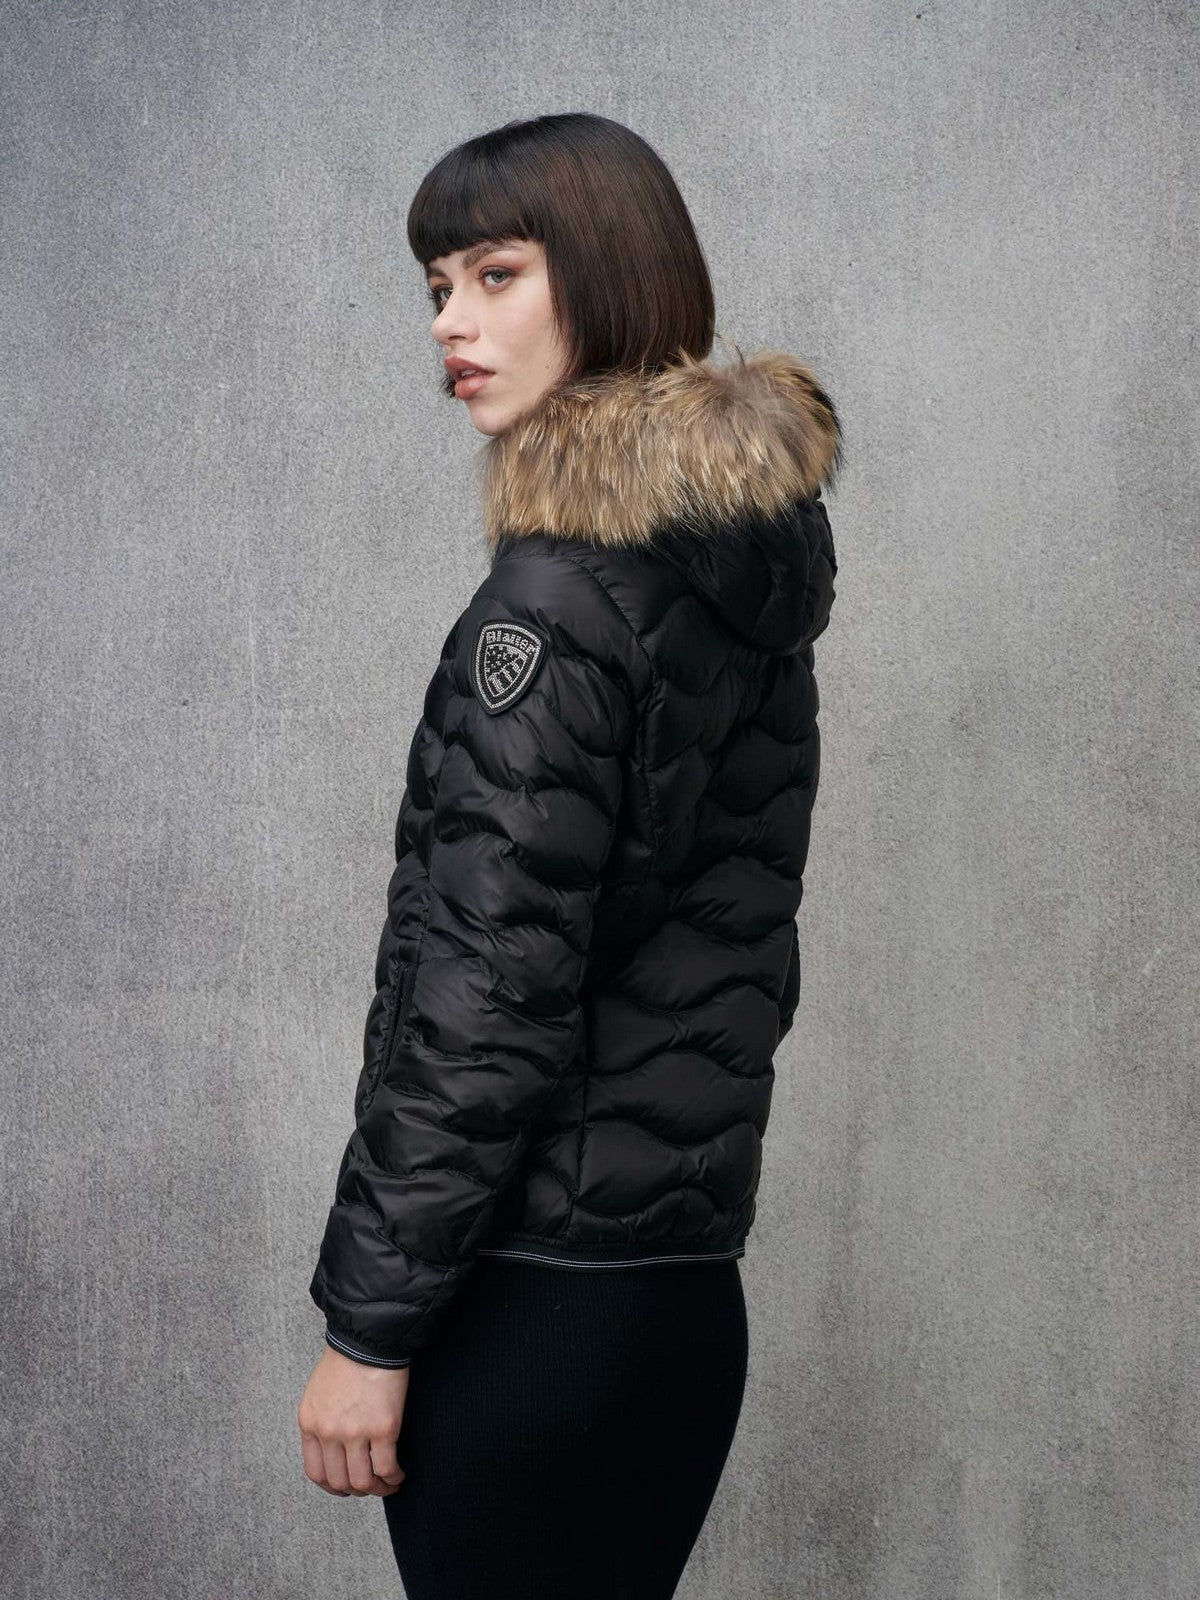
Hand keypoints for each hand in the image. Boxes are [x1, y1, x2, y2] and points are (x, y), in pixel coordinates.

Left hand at [298, 1345, 409, 1496]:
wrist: (370, 1338)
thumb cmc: (347, 1359)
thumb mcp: (318, 1393)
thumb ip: (321, 1422)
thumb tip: (334, 1449)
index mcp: (310, 1424)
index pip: (316, 1473)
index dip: (333, 1487)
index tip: (346, 1487)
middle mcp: (329, 1433)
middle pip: (340, 1482)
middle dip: (358, 1490)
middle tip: (371, 1485)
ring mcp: (356, 1432)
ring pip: (364, 1481)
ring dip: (378, 1488)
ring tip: (389, 1482)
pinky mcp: (383, 1428)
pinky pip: (387, 1467)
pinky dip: (394, 1477)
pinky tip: (399, 1473)